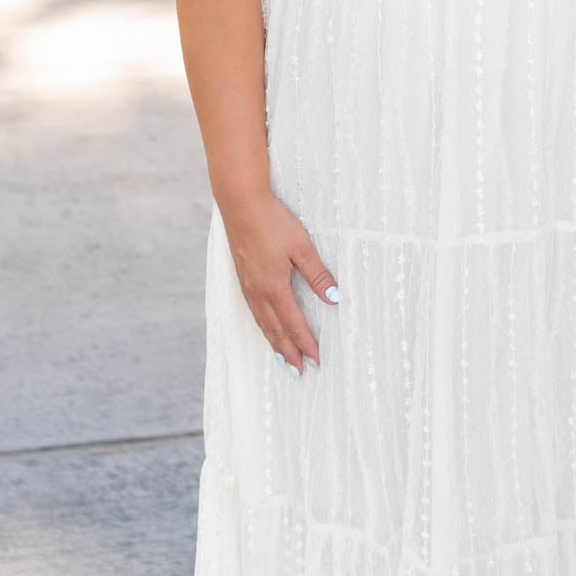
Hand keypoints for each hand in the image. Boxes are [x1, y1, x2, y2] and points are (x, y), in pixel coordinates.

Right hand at [220, 191, 338, 372]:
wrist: (241, 204)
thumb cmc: (273, 222)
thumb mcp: (302, 247)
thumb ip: (318, 275)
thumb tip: (335, 299)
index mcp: (275, 288)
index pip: (294, 324)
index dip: (306, 344)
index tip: (317, 360)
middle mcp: (259, 292)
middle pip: (276, 331)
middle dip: (289, 353)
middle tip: (299, 372)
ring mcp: (248, 286)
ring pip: (263, 323)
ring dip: (274, 343)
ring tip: (283, 359)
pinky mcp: (242, 278)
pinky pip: (254, 312)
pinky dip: (263, 327)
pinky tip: (266, 328)